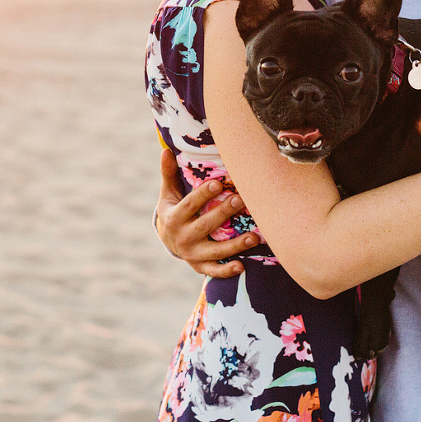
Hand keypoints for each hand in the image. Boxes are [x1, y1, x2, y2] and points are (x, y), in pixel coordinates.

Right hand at [155, 148, 258, 278]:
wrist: (168, 240)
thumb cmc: (174, 209)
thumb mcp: (168, 193)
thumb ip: (169, 174)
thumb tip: (166, 151)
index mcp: (173, 218)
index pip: (190, 205)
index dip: (203, 194)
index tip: (219, 183)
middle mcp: (183, 238)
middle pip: (205, 225)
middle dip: (223, 214)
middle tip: (241, 200)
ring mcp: (192, 254)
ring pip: (215, 250)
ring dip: (235, 245)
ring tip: (254, 237)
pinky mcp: (200, 266)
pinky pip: (214, 270)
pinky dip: (227, 270)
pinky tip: (242, 266)